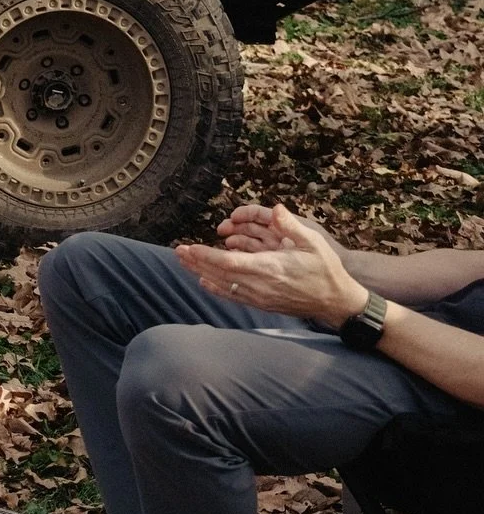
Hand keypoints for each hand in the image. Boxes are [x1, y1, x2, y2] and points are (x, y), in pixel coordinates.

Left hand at [177, 204, 368, 326]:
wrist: (335, 301)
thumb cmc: (325, 269)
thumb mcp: (313, 242)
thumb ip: (291, 226)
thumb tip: (276, 209)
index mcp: (270, 268)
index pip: (229, 263)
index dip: (206, 256)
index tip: (189, 248)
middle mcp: (260, 285)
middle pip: (219, 274)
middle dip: (196, 262)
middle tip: (178, 251)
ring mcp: (259, 297)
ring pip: (223, 285)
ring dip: (201, 272)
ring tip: (184, 262)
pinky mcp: (261, 304)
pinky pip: (233, 296)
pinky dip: (215, 288)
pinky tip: (203, 281)